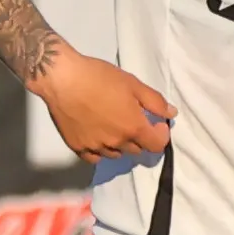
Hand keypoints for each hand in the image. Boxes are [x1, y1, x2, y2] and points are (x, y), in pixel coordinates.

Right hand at [37, 44, 174, 159]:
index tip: (156, 122)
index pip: (157, 146)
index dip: (161, 135)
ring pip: (116, 154)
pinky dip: (101, 150)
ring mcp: (96, 147)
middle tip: (132, 118)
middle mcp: (117, 143)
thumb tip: (171, 113)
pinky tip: (97, 135)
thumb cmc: (100, 77)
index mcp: (133, 128)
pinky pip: (95, 157)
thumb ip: (155, 101)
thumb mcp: (133, 84)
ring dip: (120, 143)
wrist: (62, 79)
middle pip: (137, 150)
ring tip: (112, 124)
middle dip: (140, 136)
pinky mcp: (77, 147)